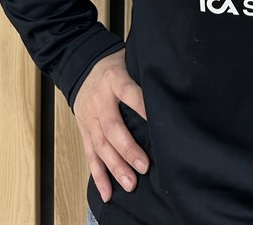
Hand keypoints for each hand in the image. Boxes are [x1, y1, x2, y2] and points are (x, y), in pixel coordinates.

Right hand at [73, 49, 148, 202]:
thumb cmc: (114, 65)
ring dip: (115, 166)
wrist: (80, 65)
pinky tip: (107, 192)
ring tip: (130, 183)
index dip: (141, 105)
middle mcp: (100, 100)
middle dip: (128, 149)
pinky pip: (90, 155)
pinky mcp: (84, 130)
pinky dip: (98, 175)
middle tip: (144, 166)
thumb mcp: (128, 60)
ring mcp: (90, 117)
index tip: (157, 121)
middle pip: (113, 127)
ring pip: (101, 145)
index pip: (129, 92)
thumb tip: (172, 81)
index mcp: (115, 79)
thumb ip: (144, 73)